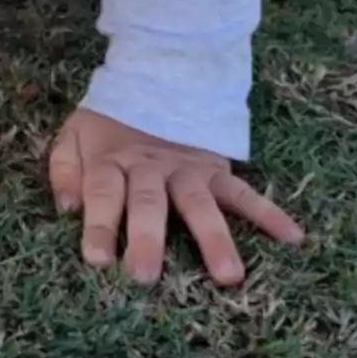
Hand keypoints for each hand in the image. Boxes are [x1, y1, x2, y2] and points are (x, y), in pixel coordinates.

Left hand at [48, 108, 302, 285]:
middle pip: (149, 203)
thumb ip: (64, 169)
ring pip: (201, 204)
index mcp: (112, 161)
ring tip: (230, 277)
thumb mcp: (74, 136)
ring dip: (215, 239)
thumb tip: (65, 208)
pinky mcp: (216, 168)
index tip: (97, 261)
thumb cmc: (107, 125)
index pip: (103, 195)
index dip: (99, 225)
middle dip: (148, 239)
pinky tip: (292, 237)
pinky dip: (269, 213)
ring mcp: (187, 169)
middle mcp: (150, 167)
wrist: (153, 80)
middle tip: (145, 277)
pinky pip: (244, 192)